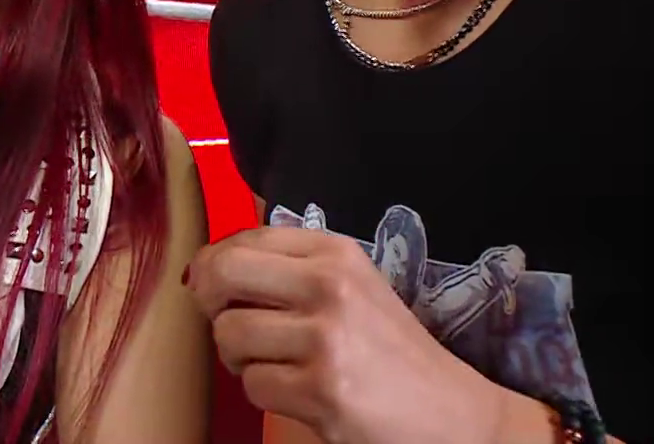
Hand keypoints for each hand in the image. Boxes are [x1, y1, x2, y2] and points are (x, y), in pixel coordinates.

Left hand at [188, 225, 508, 443]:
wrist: (450, 413)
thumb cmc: (390, 351)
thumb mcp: (351, 287)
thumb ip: (289, 270)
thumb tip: (204, 269)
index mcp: (335, 252)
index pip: (243, 239)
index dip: (215, 266)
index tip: (219, 289)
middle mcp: (329, 285)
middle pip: (222, 274)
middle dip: (209, 302)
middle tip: (226, 322)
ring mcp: (325, 338)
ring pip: (229, 335)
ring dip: (240, 358)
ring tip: (275, 365)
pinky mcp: (322, 389)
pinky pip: (252, 385)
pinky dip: (265, 393)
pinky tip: (298, 392)